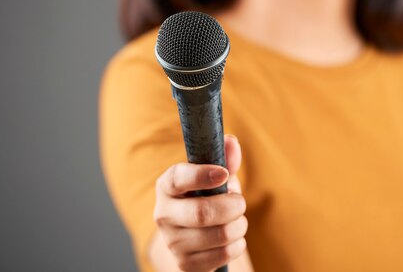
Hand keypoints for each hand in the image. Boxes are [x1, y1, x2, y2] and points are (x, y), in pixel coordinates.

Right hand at [153, 135, 246, 271]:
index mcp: (166, 186)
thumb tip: (231, 142)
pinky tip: (231, 238)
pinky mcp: (185, 264)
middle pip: (201, 213)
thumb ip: (224, 159)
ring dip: (239, 225)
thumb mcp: (216, 176)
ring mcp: (172, 242)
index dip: (202, 175)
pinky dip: (237, 244)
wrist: (196, 236)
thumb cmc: (208, 196)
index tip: (224, 174)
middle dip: (232, 206)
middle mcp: (163, 214)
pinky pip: (223, 254)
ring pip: (218, 235)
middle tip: (240, 202)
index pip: (178, 179)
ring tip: (237, 220)